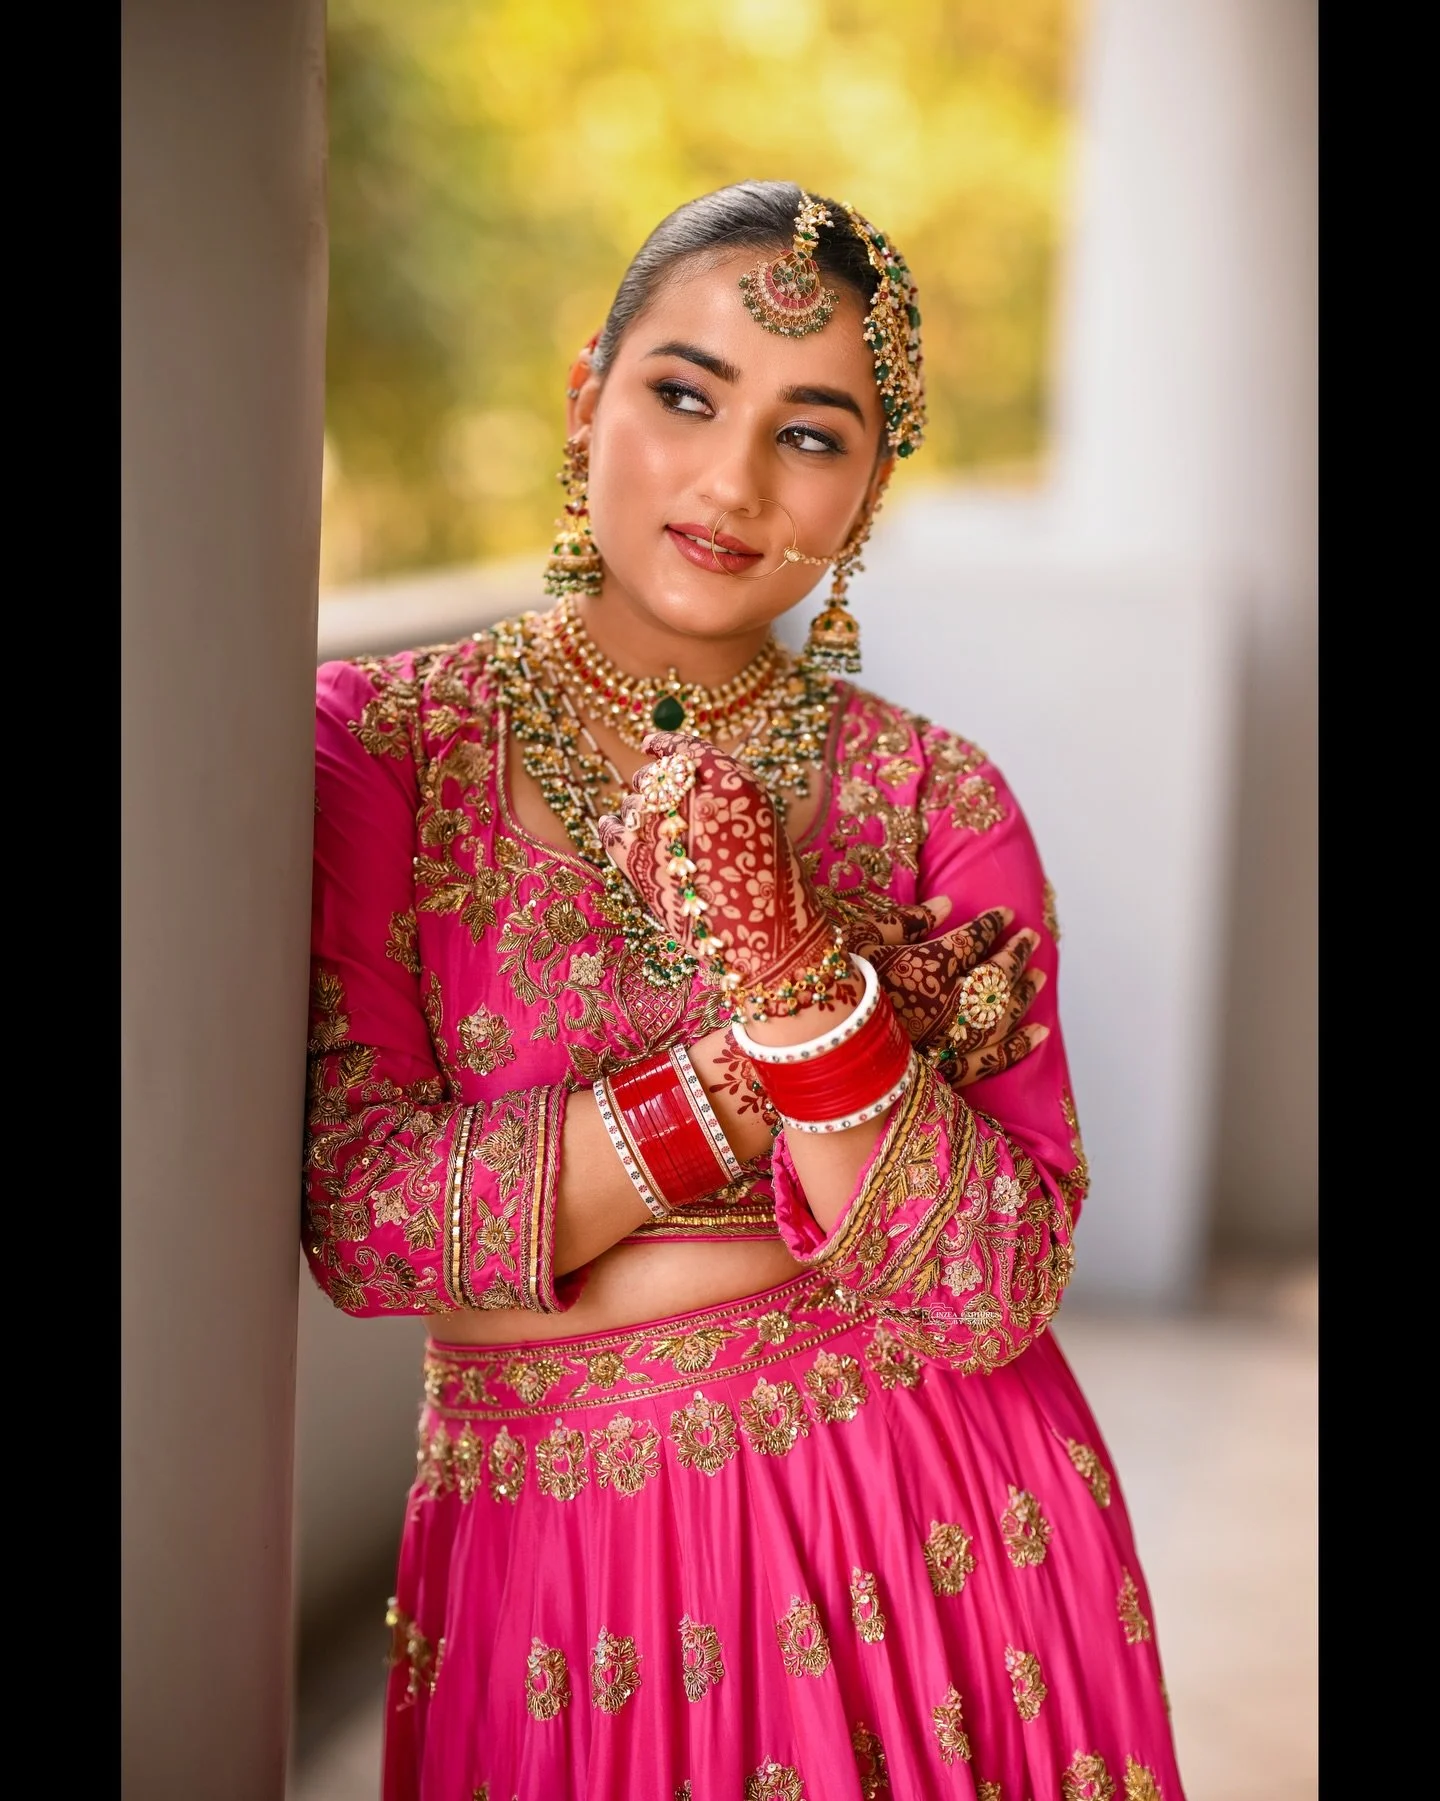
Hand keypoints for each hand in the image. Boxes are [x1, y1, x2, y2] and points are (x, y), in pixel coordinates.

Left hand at [596, 730, 837, 996]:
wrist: (766, 939)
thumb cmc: (768, 884)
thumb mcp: (760, 821)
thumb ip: (722, 792)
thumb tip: (678, 775)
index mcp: (735, 785)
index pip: (689, 750)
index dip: (666, 744)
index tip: (651, 744)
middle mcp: (696, 799)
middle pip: (658, 775)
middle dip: (655, 787)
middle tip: (662, 808)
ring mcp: (662, 827)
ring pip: (633, 801)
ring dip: (639, 812)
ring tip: (655, 836)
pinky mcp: (636, 858)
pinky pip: (611, 828)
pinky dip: (613, 829)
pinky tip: (618, 833)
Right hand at [836, 892, 1048, 1090]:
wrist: (813, 1045)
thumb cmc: (832, 984)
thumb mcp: (861, 938)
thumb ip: (907, 920)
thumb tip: (946, 905)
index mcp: (929, 964)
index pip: (973, 939)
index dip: (992, 925)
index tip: (1005, 914)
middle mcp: (949, 1002)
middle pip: (996, 974)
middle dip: (1016, 953)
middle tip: (1031, 938)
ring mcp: (953, 1040)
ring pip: (1003, 1013)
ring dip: (1025, 993)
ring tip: (1040, 976)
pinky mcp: (948, 1071)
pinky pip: (995, 1060)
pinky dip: (1021, 1046)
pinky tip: (1042, 1032)